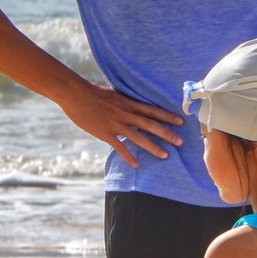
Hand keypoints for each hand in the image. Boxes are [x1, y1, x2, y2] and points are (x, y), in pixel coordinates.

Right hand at [59, 80, 184, 164]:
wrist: (75, 93)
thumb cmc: (92, 92)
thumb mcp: (114, 94)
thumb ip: (124, 102)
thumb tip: (132, 106)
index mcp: (129, 102)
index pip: (153, 110)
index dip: (168, 116)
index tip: (181, 121)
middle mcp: (126, 113)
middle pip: (151, 125)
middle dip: (167, 134)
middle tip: (181, 142)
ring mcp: (116, 124)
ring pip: (139, 137)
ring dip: (154, 147)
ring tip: (165, 156)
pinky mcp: (105, 133)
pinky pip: (120, 147)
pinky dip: (129, 157)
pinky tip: (136, 164)